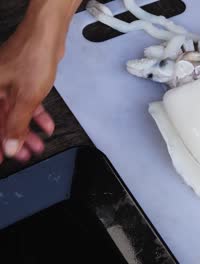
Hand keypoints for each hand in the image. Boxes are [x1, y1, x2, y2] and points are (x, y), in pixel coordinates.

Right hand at [0, 26, 58, 162]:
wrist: (47, 36)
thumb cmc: (32, 57)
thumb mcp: (25, 98)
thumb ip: (17, 124)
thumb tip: (9, 145)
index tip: (2, 159)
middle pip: (1, 120)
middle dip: (14, 140)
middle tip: (24, 154)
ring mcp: (6, 84)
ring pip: (14, 114)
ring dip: (27, 130)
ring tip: (37, 145)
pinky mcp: (21, 81)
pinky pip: (25, 103)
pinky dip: (35, 115)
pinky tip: (46, 126)